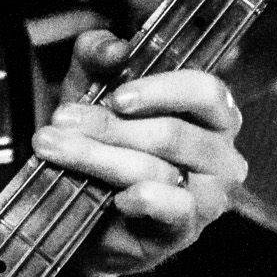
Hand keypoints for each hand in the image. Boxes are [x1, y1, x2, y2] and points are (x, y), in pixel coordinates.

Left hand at [30, 30, 247, 276]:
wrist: (85, 207)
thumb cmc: (102, 140)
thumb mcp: (92, 88)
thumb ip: (98, 57)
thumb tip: (114, 48)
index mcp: (210, 112)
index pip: (207, 92)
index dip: (162, 90)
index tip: (116, 97)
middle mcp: (220, 153)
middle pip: (173, 133)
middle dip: (108, 127)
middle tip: (61, 120)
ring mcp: (210, 194)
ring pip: (160, 169)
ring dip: (100, 158)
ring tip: (55, 149)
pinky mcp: (188, 228)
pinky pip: (174, 210)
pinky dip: (143, 200)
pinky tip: (116, 198)